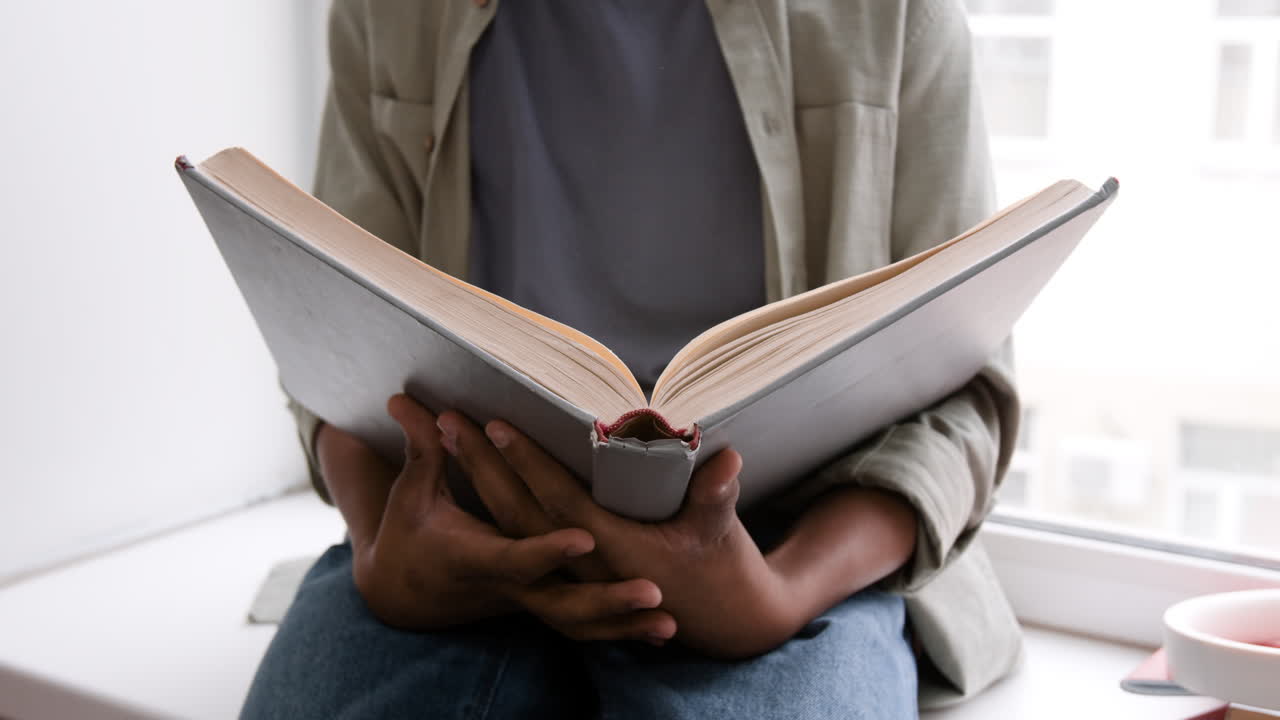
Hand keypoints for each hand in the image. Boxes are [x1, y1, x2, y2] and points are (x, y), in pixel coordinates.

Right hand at [314, 395, 677, 642]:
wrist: (406, 594)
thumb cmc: (410, 535)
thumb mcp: (411, 494)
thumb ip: (419, 449)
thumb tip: (399, 399)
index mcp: (474, 560)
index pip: (513, 556)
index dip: (545, 550)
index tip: (585, 540)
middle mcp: (506, 589)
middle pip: (560, 605)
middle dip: (607, 602)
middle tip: (655, 593)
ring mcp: (527, 603)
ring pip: (579, 626)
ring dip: (623, 627)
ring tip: (667, 626)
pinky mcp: (542, 607)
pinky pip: (585, 630)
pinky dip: (621, 633)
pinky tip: (662, 634)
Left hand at [471, 420, 801, 658]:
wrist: (724, 619)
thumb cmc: (721, 568)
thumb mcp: (718, 533)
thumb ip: (716, 497)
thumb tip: (728, 459)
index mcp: (616, 554)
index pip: (558, 503)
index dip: (528, 464)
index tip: (496, 425)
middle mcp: (584, 569)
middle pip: (518, 514)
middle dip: (483, 467)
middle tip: (449, 422)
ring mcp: (572, 576)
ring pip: (511, 527)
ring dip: (479, 482)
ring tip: (448, 438)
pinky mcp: (568, 574)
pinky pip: (519, 538)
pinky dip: (493, 505)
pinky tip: (471, 473)